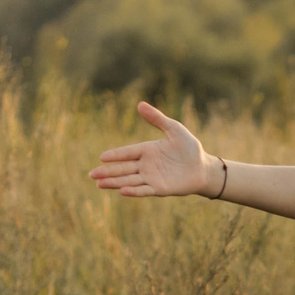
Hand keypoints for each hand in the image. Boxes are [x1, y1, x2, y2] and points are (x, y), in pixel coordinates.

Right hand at [90, 101, 220, 198]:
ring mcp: (151, 177)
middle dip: (108, 172)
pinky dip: (134, 191)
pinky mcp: (159, 188)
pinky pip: (144, 190)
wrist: (203, 167)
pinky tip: (122, 191)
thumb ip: (158, 119)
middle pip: (123, 168)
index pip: (127, 153)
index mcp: (147, 150)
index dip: (115, 155)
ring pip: (129, 180)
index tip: (102, 157)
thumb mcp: (175, 129)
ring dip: (115, 182)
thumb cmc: (190, 148)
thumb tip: (140, 104)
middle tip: (92, 174)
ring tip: (99, 184)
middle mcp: (146, 165)